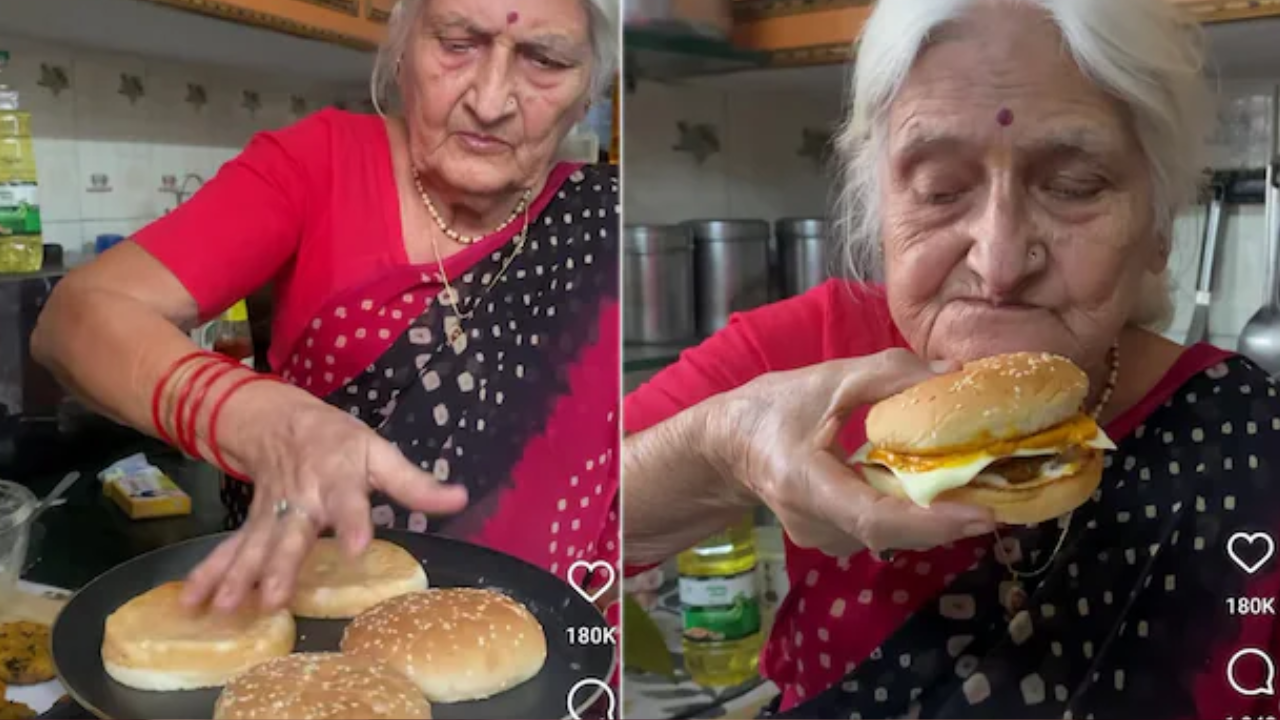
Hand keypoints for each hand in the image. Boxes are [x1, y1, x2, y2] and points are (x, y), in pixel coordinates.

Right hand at [181, 383, 467, 611]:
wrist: (280, 419)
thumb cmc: (341, 442)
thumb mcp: (381, 453)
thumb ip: (416, 483)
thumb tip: (460, 499)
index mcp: (337, 476)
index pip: (349, 500)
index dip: (354, 522)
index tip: (356, 547)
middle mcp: (301, 497)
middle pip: (290, 533)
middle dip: (280, 565)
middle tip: (273, 597)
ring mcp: (272, 512)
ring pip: (254, 545)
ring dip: (238, 576)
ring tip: (226, 608)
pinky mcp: (253, 523)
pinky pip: (229, 549)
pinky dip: (208, 573)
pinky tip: (191, 601)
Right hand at [712, 349, 995, 558]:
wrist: (725, 447)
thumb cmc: (769, 409)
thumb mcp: (826, 379)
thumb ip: (888, 373)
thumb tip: (954, 375)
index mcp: (807, 484)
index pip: (874, 516)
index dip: (931, 521)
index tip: (983, 514)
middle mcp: (816, 524)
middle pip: (893, 532)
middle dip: (950, 521)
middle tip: (1007, 499)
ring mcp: (823, 538)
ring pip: (891, 535)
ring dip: (935, 518)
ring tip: (985, 493)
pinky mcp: (833, 538)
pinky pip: (882, 530)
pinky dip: (915, 515)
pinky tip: (942, 493)